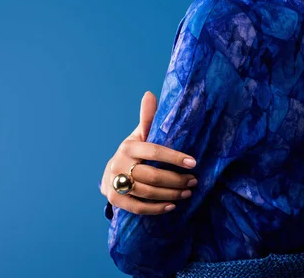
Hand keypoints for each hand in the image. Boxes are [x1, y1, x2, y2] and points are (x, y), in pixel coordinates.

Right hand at [100, 91, 197, 214]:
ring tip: (187, 193)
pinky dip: (157, 208)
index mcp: (129, 147)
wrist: (109, 174)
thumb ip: (147, 118)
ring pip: (147, 192)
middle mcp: (119, 164)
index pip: (154, 151)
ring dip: (171, 194)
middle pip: (152, 175)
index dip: (174, 157)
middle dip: (176, 180)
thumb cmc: (132, 153)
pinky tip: (172, 206)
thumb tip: (150, 94)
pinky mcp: (115, 199)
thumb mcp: (139, 135)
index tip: (193, 162)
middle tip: (193, 181)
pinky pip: (138, 207)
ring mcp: (116, 183)